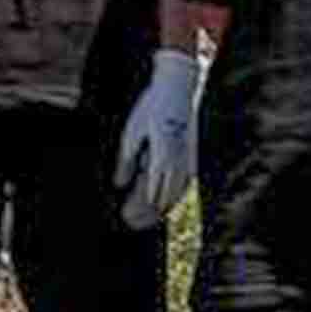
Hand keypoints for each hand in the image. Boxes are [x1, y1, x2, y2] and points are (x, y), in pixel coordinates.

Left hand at [111, 46, 203, 228]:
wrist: (179, 86)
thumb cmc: (152, 107)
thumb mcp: (132, 132)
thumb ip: (125, 161)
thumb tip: (119, 185)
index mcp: (160, 158)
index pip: (149, 195)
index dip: (138, 210)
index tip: (125, 220)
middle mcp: (177, 163)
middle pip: (162, 199)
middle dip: (147, 214)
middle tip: (131, 225)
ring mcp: (187, 160)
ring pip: (175, 193)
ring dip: (161, 208)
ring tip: (147, 219)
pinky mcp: (191, 155)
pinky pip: (184, 184)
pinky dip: (173, 196)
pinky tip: (166, 201)